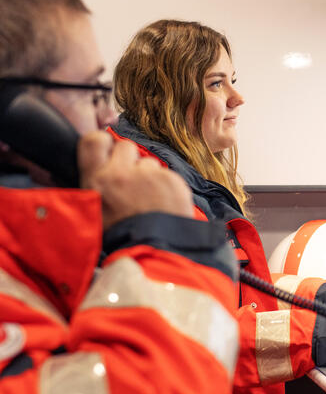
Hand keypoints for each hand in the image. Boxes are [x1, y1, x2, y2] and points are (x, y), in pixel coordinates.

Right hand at [78, 131, 193, 228]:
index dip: (102, 143)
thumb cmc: (121, 238)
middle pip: (125, 146)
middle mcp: (121, 173)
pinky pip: (167, 175)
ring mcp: (149, 175)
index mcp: (96, 180)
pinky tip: (163, 205)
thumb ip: (92, 189)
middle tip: (131, 181)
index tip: (107, 152)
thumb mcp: (92, 214)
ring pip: (149, 162)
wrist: (153, 252)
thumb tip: (85, 175)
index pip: (93, 141)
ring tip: (149, 200)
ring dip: (149, 175)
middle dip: (129, 160)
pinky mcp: (172, 180)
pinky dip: (167, 186)